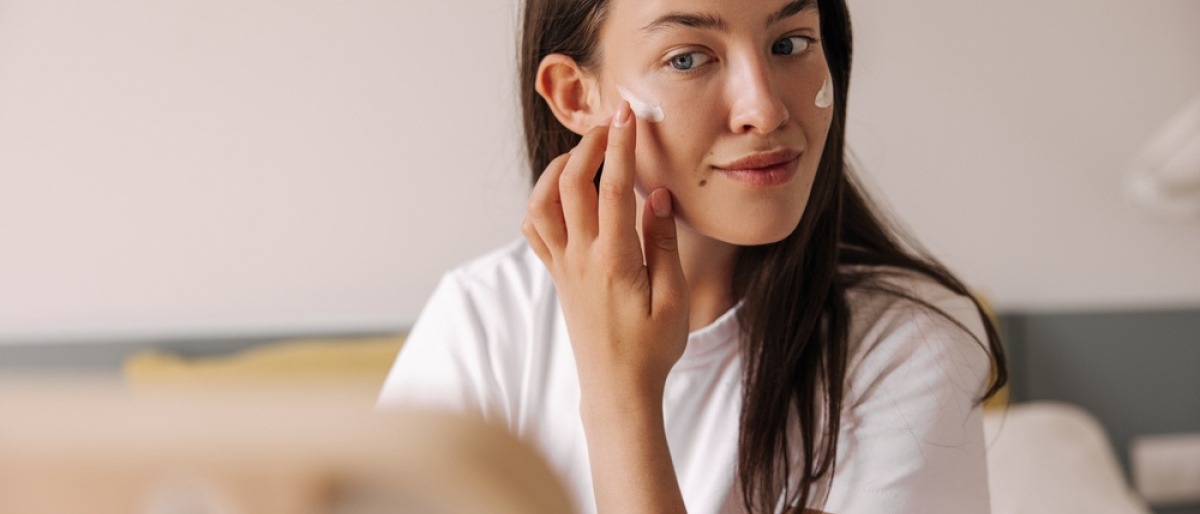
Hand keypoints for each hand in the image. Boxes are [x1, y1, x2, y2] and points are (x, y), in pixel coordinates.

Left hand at [521, 101, 689, 406]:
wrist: (617, 390)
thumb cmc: (652, 349)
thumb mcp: (674, 298)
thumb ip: (663, 243)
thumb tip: (656, 196)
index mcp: (614, 261)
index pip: (613, 188)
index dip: (620, 145)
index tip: (628, 114)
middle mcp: (581, 259)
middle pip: (570, 184)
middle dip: (589, 145)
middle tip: (612, 124)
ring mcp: (563, 267)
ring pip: (541, 203)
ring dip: (558, 169)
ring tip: (585, 154)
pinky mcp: (557, 277)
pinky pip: (535, 230)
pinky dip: (542, 201)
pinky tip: (563, 193)